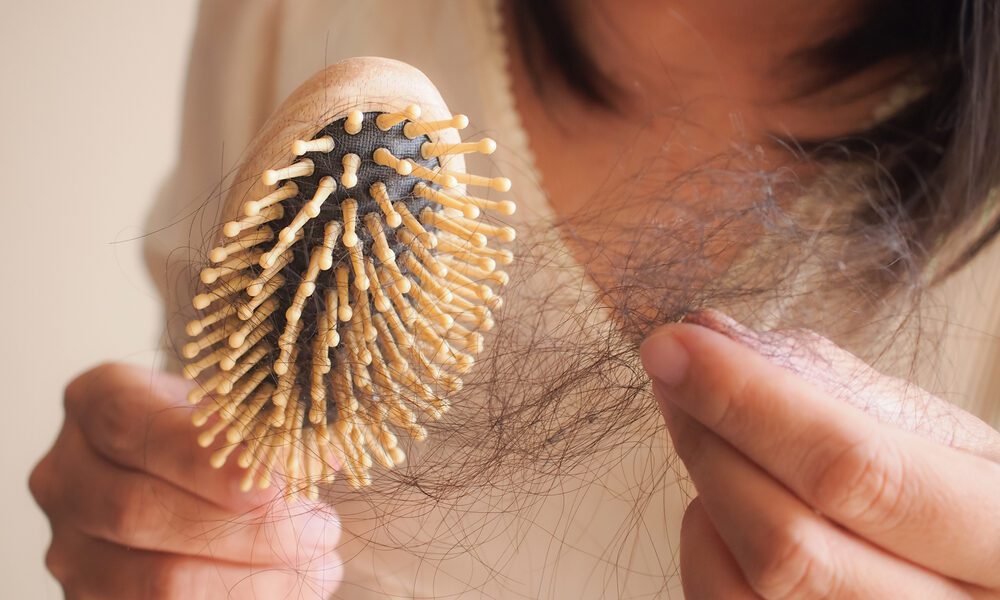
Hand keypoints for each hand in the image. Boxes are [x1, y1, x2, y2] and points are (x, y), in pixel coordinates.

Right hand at [29, 363, 341, 598]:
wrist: (187, 476)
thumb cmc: (220, 433)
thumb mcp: (239, 408)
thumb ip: (273, 426)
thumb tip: (326, 456)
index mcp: (95, 400)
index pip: (130, 424)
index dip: (203, 459)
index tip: (278, 484)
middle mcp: (66, 475)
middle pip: (140, 511)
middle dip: (248, 530)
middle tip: (323, 531)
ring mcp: (71, 547)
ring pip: (155, 581)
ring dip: (253, 581)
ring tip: (323, 567)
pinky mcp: (93, 599)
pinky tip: (294, 590)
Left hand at [640, 311, 999, 598]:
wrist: (966, 569)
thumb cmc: (947, 492)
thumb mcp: (933, 432)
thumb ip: (834, 386)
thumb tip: (716, 337)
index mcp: (997, 534)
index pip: (856, 472)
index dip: (750, 405)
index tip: (679, 347)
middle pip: (787, 545)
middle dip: (709, 443)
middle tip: (671, 373)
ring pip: (744, 585)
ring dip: (707, 492)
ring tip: (715, 438)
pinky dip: (706, 543)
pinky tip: (726, 505)